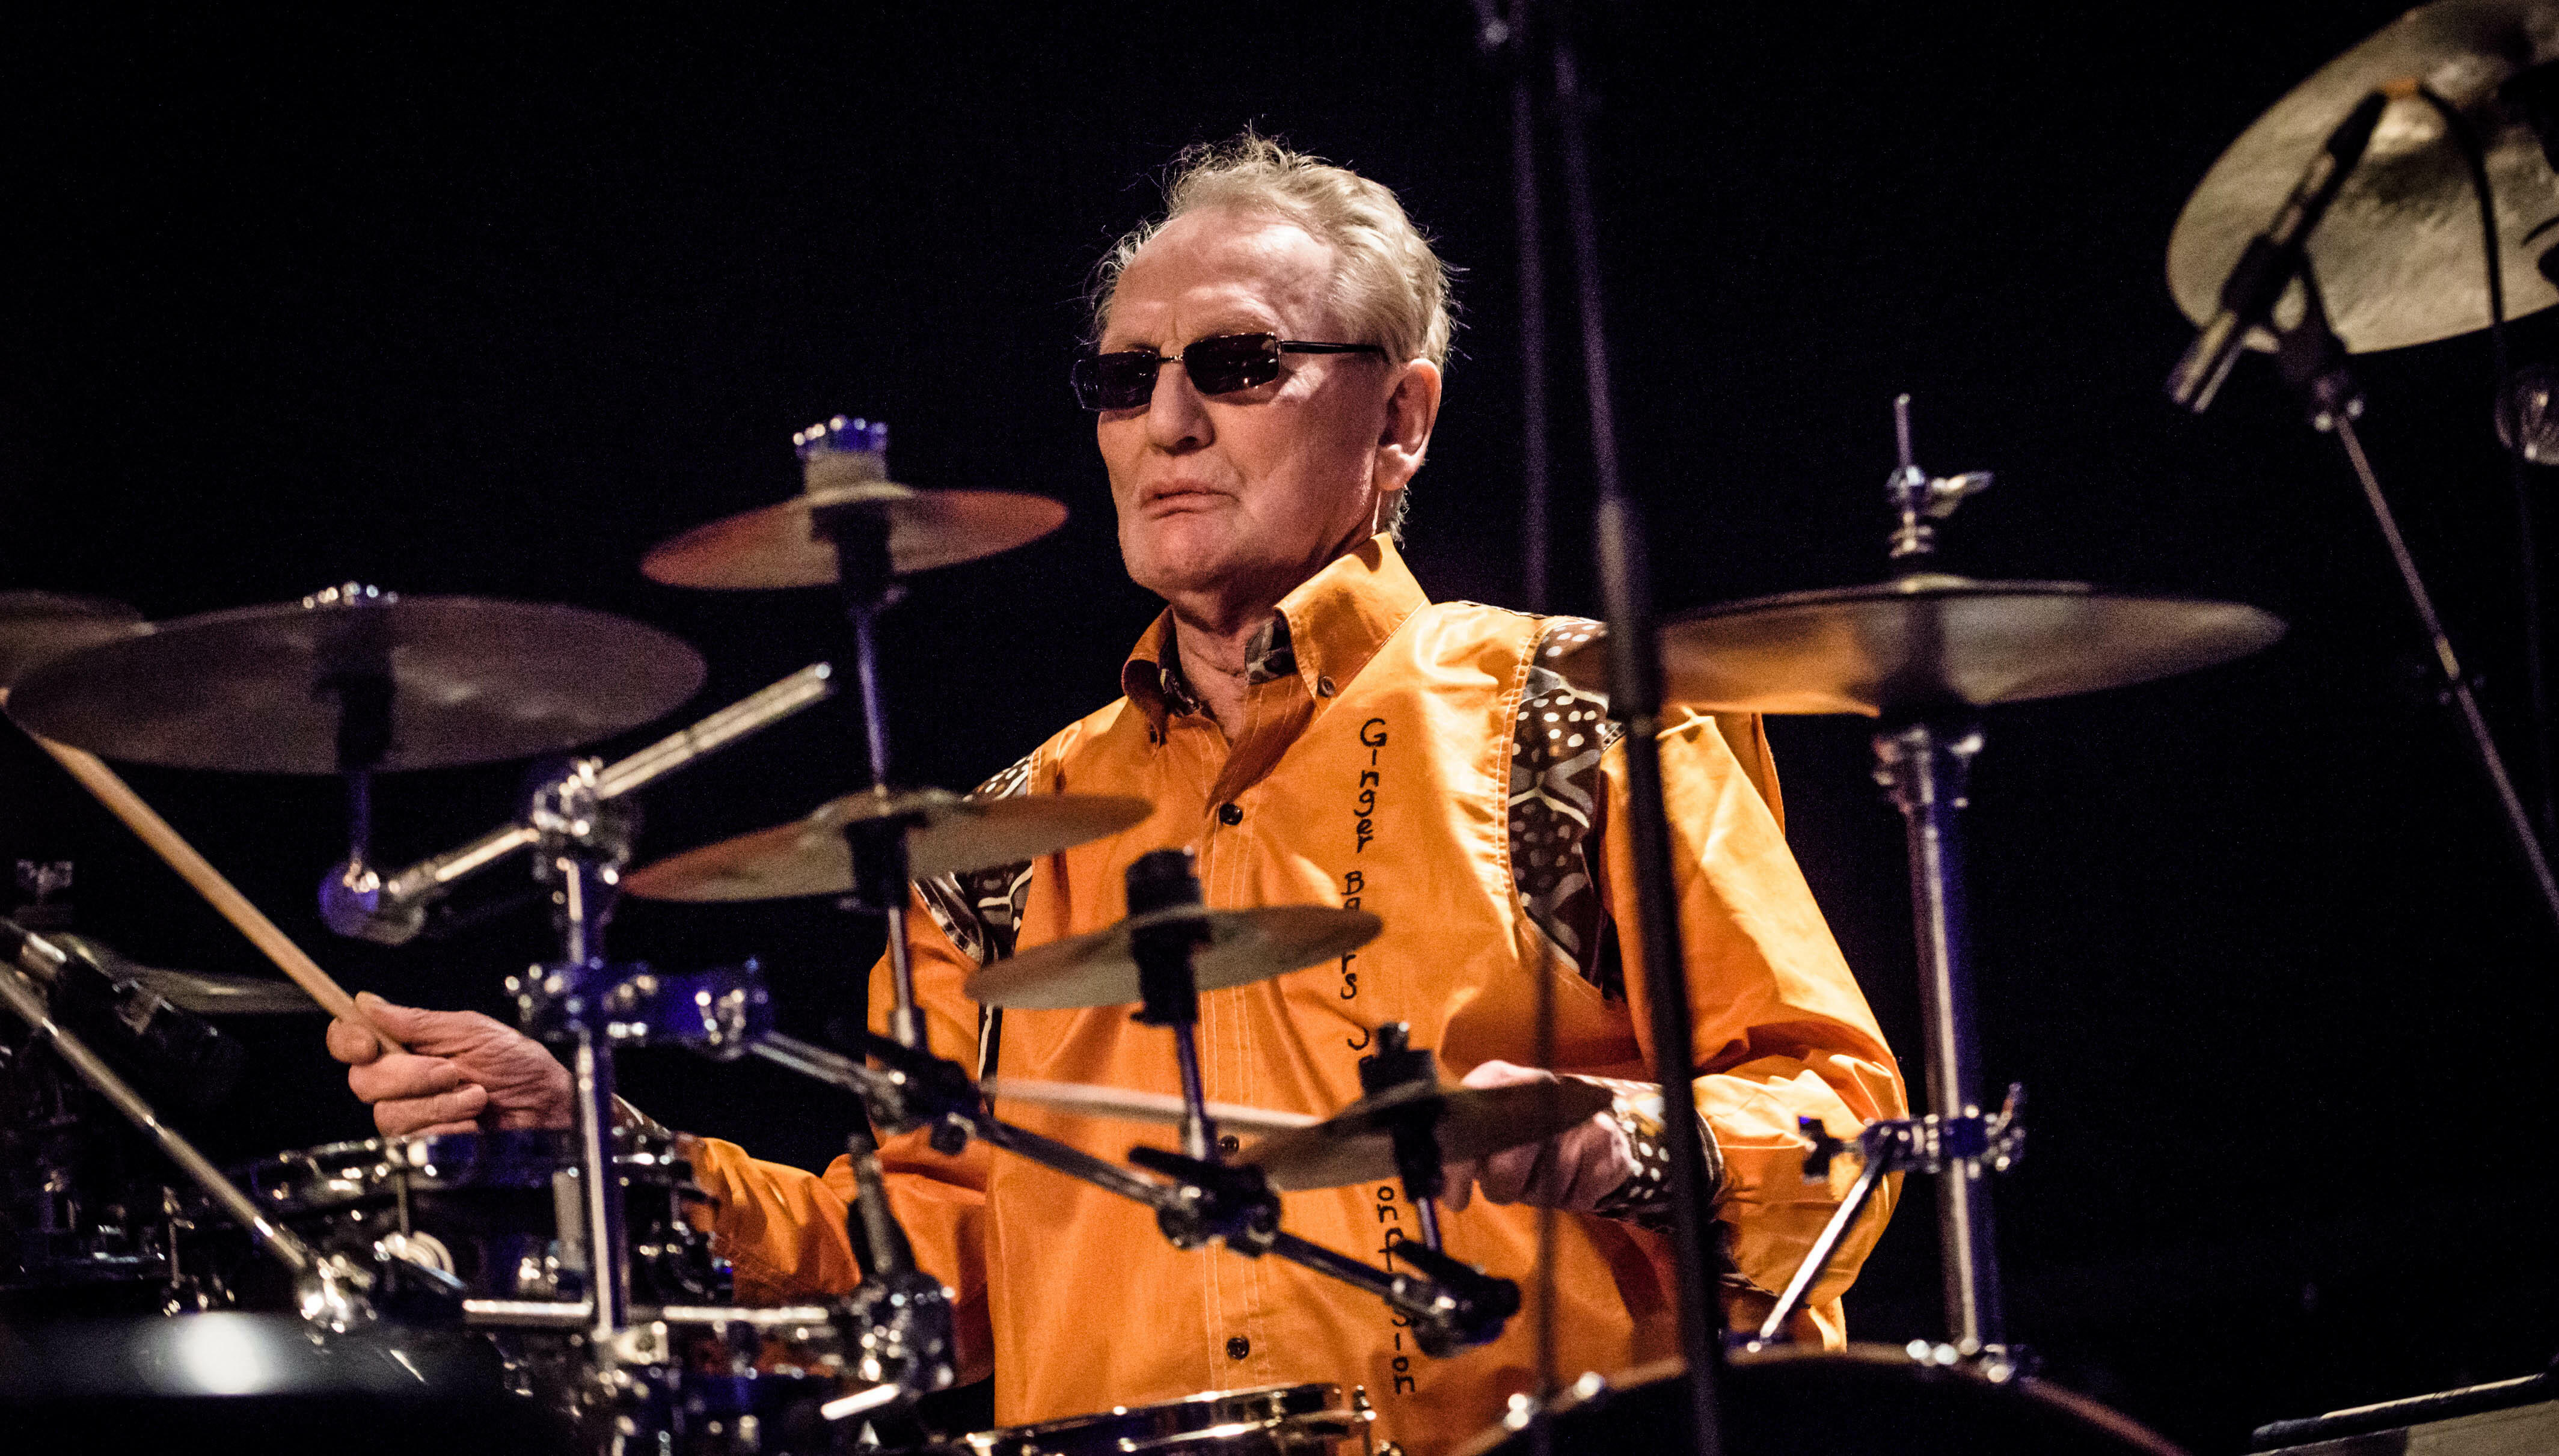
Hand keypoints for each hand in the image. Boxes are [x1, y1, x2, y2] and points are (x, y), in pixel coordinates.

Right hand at [326, 991, 572, 1137]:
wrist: (549, 1108)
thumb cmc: (521, 1067)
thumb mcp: (473, 1032)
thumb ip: (418, 1022)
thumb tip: (368, 1004)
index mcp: (408, 1048)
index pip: (353, 1044)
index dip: (349, 1041)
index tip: (367, 1044)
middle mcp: (402, 1083)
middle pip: (364, 1082)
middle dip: (410, 1075)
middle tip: (452, 1072)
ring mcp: (413, 1117)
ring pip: (388, 1114)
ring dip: (439, 1103)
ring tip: (477, 1096)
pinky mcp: (425, 1147)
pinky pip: (413, 1141)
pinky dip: (448, 1128)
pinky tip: (473, 1123)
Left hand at [1441, 1061, 1635, 1211]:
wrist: (1595, 1125)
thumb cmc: (1529, 1135)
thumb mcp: (1490, 1131)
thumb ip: (1462, 1151)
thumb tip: (1443, 1188)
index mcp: (1500, 1078)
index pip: (1468, 1124)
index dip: (1459, 1167)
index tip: (1454, 1196)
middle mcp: (1540, 1088)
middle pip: (1504, 1166)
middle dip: (1500, 1186)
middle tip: (1504, 1184)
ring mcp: (1575, 1114)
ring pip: (1541, 1186)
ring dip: (1536, 1191)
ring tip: (1541, 1172)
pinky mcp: (1605, 1143)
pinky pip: (1574, 1195)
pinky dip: (1567, 1196)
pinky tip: (1569, 1176)